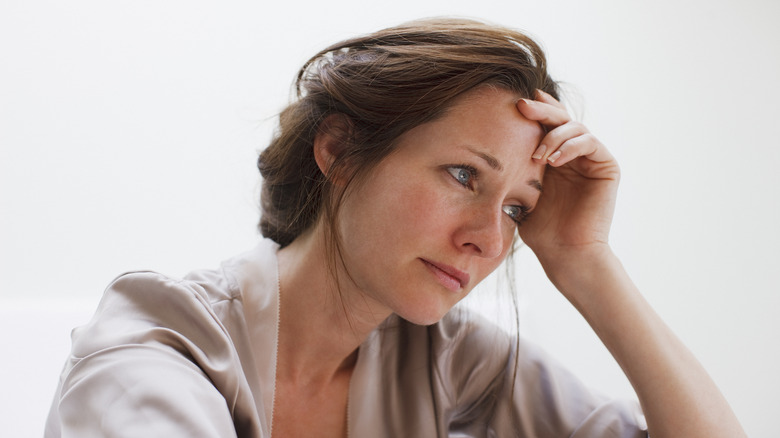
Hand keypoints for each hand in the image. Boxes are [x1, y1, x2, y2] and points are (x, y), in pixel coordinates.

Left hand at [515, 90, 619, 266]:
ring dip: (553, 135)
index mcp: (553, 157)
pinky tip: (553, 159)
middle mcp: (574, 154)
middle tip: (522, 106)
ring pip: (575, 127)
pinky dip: (570, 146)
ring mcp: (591, 159)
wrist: (564, 253)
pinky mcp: (606, 167)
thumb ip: (512, 167)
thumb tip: (483, 147)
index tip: (512, 102)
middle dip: (541, 110)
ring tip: (537, 155)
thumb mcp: (519, 192)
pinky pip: (590, 143)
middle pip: (560, 118)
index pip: (545, 124)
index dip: (534, 110)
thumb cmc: (540, 230)